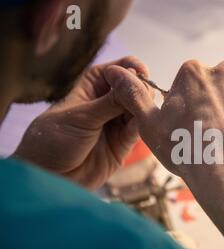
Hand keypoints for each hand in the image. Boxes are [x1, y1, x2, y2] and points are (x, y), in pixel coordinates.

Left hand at [14, 56, 150, 189]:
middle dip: (139, 89)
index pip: (114, 71)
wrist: (48, 179)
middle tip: (143, 94)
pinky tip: (146, 123)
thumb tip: (135, 79)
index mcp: (89, 90)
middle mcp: (105, 105)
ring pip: (137, 110)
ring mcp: (115, 125)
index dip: (129, 67)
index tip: (141, 70)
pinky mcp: (122, 145)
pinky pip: (138, 132)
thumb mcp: (81, 117)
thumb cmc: (52, 142)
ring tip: (146, 109)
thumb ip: (110, 102)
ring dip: (144, 108)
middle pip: (131, 90)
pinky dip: (145, 126)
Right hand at [104, 59, 223, 184]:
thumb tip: (117, 73)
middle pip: (218, 88)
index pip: (191, 82)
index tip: (190, 124)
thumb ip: (134, 95)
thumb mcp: (150, 125)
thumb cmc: (188, 152)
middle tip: (210, 135)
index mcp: (195, 73)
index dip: (189, 105)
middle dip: (214, 106)